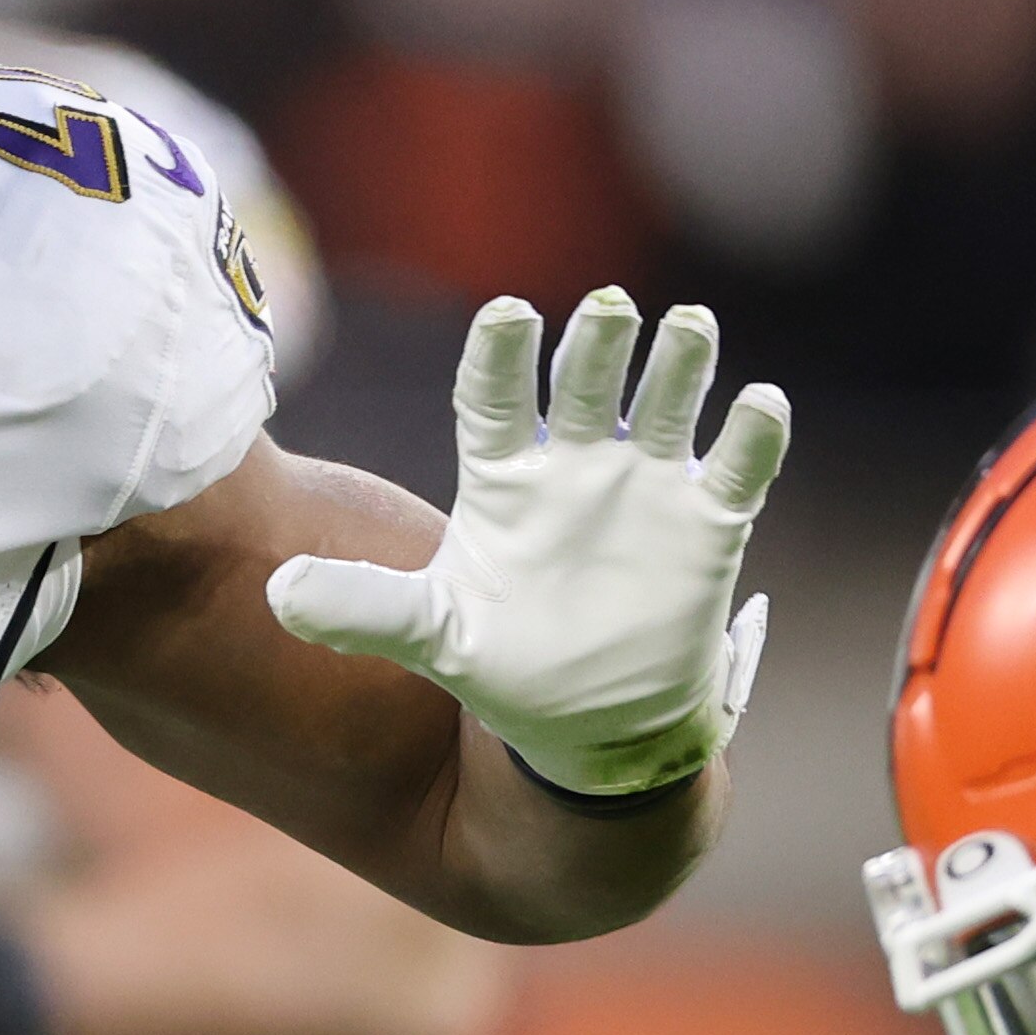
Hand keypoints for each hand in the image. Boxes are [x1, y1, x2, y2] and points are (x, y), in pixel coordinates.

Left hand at [265, 291, 785, 798]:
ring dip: (681, 365)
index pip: (495, 398)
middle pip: (587, 384)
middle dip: (599, 344)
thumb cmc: (505, 665)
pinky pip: (736, 468)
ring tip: (690, 326)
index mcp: (503, 476)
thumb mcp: (430, 635)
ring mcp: (644, 487)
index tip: (508, 314)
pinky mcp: (706, 524)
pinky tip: (760, 403)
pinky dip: (752, 436)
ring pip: (667, 404)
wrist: (591, 727)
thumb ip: (361, 607)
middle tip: (609, 308)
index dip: (501, 356)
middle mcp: (576, 463)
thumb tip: (276, 593)